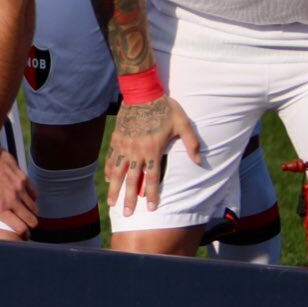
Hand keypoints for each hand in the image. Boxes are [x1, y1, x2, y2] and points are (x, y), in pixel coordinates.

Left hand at [0, 150, 38, 234]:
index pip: (20, 228)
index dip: (22, 234)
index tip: (20, 236)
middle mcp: (12, 200)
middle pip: (32, 220)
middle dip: (29, 225)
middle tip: (24, 226)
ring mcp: (19, 188)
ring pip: (34, 207)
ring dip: (30, 212)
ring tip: (24, 213)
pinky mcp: (22, 177)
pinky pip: (34, 192)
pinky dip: (31, 198)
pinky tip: (25, 198)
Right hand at [105, 96, 202, 215]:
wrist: (141, 92)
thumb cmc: (165, 108)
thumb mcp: (183, 124)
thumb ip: (192, 144)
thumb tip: (199, 162)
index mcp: (153, 150)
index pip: (152, 178)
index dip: (153, 195)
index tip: (151, 208)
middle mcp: (136, 151)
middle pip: (132, 180)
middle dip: (129, 198)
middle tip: (127, 214)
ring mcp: (124, 145)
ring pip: (118, 172)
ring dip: (115, 189)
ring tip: (112, 203)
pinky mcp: (116, 138)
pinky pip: (111, 158)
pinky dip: (109, 170)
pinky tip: (108, 180)